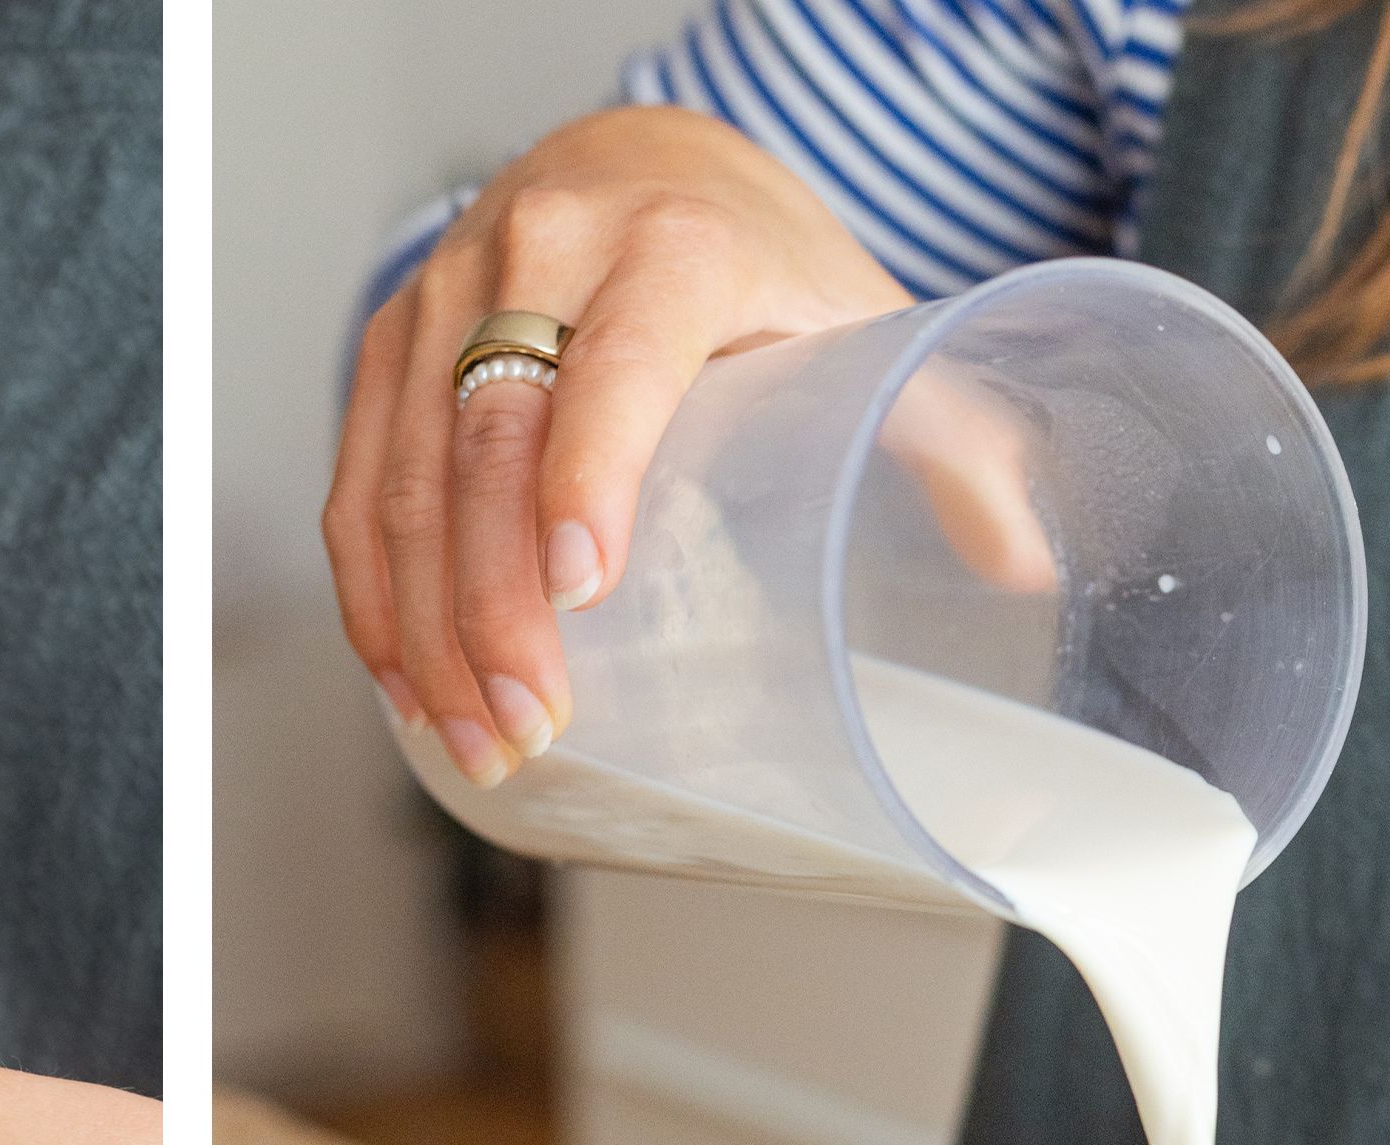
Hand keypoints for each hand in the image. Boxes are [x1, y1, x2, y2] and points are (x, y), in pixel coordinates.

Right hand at [326, 106, 911, 787]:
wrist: (638, 160)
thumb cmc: (749, 265)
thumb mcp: (860, 323)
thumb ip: (949, 436)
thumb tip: (1028, 563)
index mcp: (671, 248)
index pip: (612, 366)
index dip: (589, 476)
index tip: (582, 590)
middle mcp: (540, 254)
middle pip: (491, 440)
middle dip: (498, 603)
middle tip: (533, 725)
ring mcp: (445, 296)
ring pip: (410, 476)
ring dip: (430, 625)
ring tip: (478, 738)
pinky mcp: (389, 345)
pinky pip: (361, 484)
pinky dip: (377, 595)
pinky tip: (409, 683)